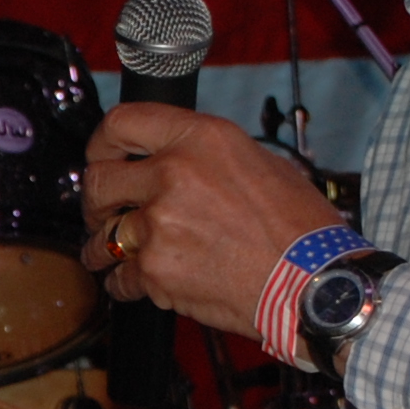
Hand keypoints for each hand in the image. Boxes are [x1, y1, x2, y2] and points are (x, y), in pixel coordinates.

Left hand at [80, 103, 337, 338]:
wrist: (314, 285)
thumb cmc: (300, 229)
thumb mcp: (259, 164)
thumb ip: (205, 156)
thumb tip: (171, 158)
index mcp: (199, 138)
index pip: (121, 123)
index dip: (101, 144)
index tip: (101, 159)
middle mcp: (173, 173)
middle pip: (98, 181)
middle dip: (95, 203)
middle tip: (104, 215)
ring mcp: (159, 223)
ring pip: (101, 238)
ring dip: (102, 250)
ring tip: (113, 257)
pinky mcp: (156, 270)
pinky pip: (120, 279)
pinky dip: (127, 285)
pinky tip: (144, 284)